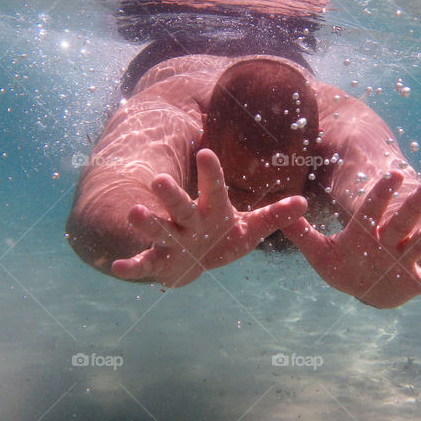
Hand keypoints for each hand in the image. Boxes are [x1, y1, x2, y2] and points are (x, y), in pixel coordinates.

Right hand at [111, 148, 306, 286]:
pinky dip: (130, 267)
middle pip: (179, 205)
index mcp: (211, 209)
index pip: (213, 188)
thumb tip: (304, 203)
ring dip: (147, 223)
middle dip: (170, 195)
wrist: (192, 263)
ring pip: (158, 230)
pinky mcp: (157, 262)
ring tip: (134, 212)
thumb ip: (274, 217)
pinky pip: (143, 265)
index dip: (210, 173)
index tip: (206, 152)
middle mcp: (187, 220)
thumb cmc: (222, 238)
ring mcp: (170, 240)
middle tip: (159, 180)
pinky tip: (116, 267)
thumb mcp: (249, 230)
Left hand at [281, 171, 420, 307]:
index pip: (372, 211)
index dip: (381, 195)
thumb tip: (283, 209)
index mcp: (365, 234)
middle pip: (402, 222)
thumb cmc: (341, 266)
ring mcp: (405, 261)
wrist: (362, 288)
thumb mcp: (319, 253)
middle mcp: (389, 243)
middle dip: (415, 205)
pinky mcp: (416, 282)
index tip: (391, 174)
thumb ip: (301, 233)